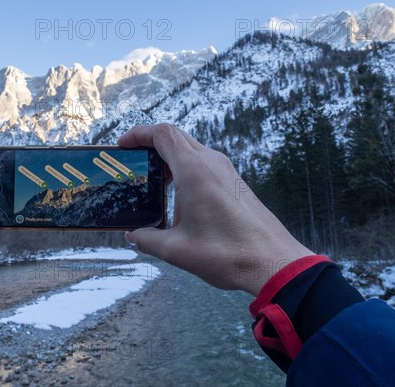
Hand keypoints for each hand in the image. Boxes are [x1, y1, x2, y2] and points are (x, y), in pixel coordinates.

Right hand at [118, 124, 313, 296]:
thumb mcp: (177, 250)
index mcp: (194, 170)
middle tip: (133, 161)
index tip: (123, 145)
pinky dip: (185, 168)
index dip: (139, 134)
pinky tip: (177, 194)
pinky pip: (204, 163)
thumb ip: (148, 239)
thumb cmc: (226, 253)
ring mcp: (226, 170)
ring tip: (152, 179)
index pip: (162, 134)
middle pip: (176, 137)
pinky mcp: (234, 182)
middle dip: (150, 144)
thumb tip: (133, 236)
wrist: (272, 261)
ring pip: (191, 149)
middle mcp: (211, 162)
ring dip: (169, 157)